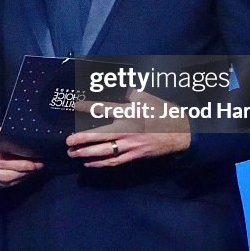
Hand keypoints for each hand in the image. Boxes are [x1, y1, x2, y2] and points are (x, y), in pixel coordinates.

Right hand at [0, 125, 44, 188]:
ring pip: (6, 180)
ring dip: (23, 176)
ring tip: (35, 169)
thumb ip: (1, 135)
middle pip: (5, 172)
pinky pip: (5, 185)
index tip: (32, 160)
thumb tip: (19, 139)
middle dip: (24, 169)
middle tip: (38, 164)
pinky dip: (17, 180)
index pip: (0, 159)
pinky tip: (26, 175)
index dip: (17, 162)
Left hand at [67, 91, 191, 167]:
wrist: (181, 133)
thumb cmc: (163, 112)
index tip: (74, 107)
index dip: (87, 107)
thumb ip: (131, 93)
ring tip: (73, 153)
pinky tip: (89, 163)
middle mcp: (127, 130)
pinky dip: (100, 163)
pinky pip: (115, 161)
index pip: (103, 109)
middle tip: (68, 141)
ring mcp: (131, 145)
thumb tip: (119, 86)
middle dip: (82, 139)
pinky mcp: (135, 156)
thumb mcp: (147, 97)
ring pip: (105, 151)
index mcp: (129, 113)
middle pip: (100, 136)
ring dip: (87, 153)